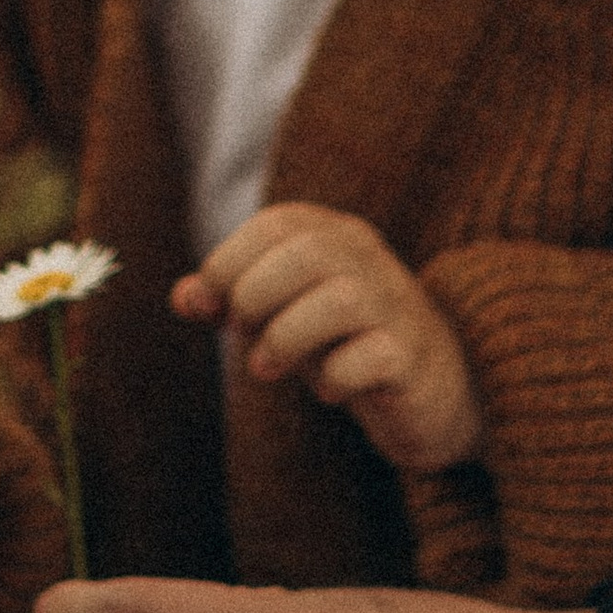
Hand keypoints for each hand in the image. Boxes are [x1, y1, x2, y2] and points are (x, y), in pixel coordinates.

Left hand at [174, 201, 480, 473]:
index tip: (210, 306)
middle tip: (244, 333)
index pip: (278, 223)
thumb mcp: (282, 314)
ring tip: (265, 367)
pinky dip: (335, 377)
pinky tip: (329, 389)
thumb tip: (182, 296)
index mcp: (335, 235)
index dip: (230, 262)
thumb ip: (232, 299)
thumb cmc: (343, 341)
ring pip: (340, 299)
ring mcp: (397, 306)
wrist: (429, 388)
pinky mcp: (412, 357)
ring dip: (287, 336)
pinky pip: (372, 357)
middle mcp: (370, 260)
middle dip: (256, 295)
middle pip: (307, 252)